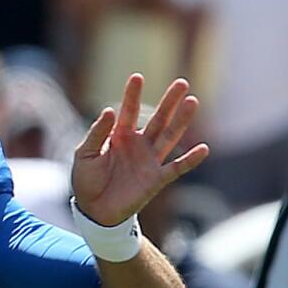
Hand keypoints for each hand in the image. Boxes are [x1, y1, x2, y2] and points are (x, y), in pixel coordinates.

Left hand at [71, 74, 208, 225]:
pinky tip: (203, 148)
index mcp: (119, 136)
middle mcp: (138, 145)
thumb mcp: (84, 154)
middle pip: (157, 119)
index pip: (128, 111)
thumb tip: (109, 111)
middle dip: (169, 102)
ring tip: (192, 102)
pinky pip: (176, 168)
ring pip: (169, 137)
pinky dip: (190, 160)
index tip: (137, 77)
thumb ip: (97, 134)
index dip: (132, 95)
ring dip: (181, 121)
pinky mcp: (156, 180)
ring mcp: (149, 161)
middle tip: (182, 82)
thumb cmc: (86, 181)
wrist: (93, 210)